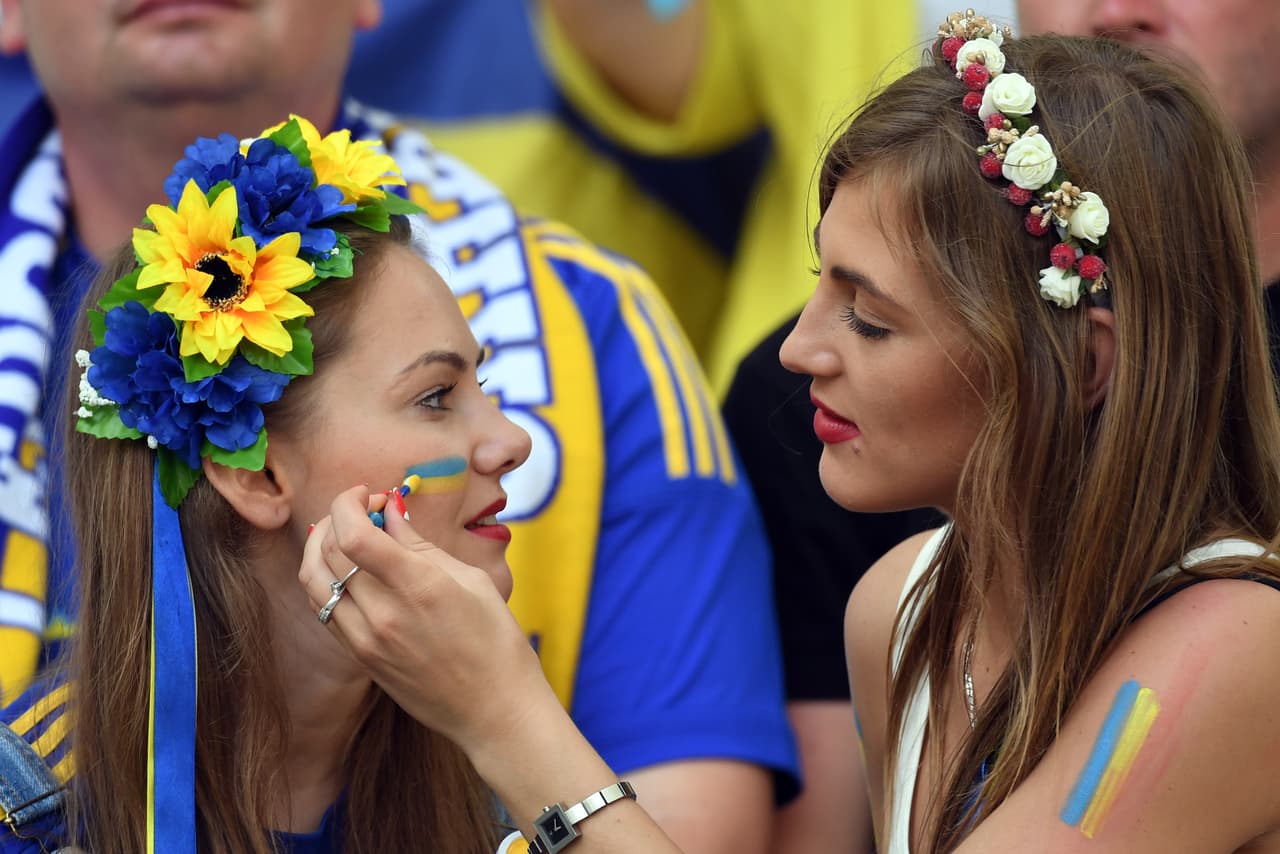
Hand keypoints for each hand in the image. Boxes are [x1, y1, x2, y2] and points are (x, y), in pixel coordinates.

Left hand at [298, 486, 549, 754]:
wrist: (495, 710)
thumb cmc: (496, 641)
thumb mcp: (472, 581)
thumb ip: (422, 546)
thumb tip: (392, 512)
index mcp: (418, 587)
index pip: (352, 533)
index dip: (348, 503)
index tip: (368, 493)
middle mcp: (383, 614)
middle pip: (327, 552)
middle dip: (337, 518)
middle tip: (363, 509)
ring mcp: (366, 640)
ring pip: (313, 582)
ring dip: (320, 548)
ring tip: (345, 536)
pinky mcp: (362, 659)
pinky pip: (325, 610)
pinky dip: (325, 581)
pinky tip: (348, 571)